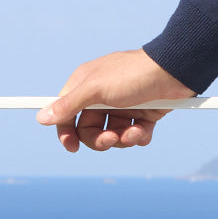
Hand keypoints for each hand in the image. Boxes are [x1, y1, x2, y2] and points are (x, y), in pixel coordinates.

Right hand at [36, 49, 192, 152]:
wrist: (175, 72)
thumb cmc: (133, 75)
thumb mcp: (96, 89)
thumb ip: (69, 104)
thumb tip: (41, 117)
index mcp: (87, 86)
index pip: (68, 114)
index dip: (67, 132)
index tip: (72, 147)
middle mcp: (104, 97)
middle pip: (90, 130)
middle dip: (99, 140)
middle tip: (110, 139)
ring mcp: (125, 106)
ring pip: (113, 135)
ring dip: (122, 139)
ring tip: (134, 132)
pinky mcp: (145, 114)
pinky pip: (134, 135)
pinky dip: (139, 136)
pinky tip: (145, 130)